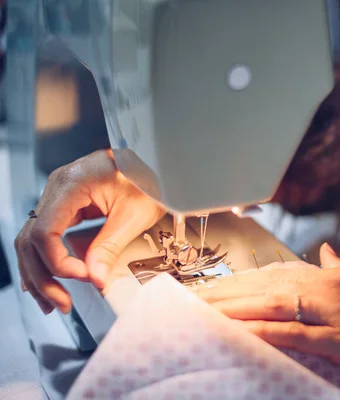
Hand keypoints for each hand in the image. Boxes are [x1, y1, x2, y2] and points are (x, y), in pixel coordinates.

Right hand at [14, 150, 164, 314]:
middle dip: (43, 276)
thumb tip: (95, 278)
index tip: (82, 276)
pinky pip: (46, 236)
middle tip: (61, 303)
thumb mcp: (134, 213)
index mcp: (71, 184)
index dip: (58, 261)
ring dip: (40, 273)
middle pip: (31, 240)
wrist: (155, 158)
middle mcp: (57, 189)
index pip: (45, 231)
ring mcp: (59, 197)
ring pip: (32, 241)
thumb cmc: (149, 175)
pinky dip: (46, 260)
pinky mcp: (67, 206)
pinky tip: (48, 282)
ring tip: (54, 301)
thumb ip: (110, 246)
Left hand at [198, 243, 339, 373]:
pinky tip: (239, 334)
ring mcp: (334, 313)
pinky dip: (266, 333)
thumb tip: (325, 252)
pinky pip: (298, 335)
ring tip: (194, 314)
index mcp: (330, 277)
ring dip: (230, 309)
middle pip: (261, 288)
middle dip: (219, 294)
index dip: (234, 282)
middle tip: (180, 299)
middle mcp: (326, 289)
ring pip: (271, 307)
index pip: (270, 277)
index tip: (204, 287)